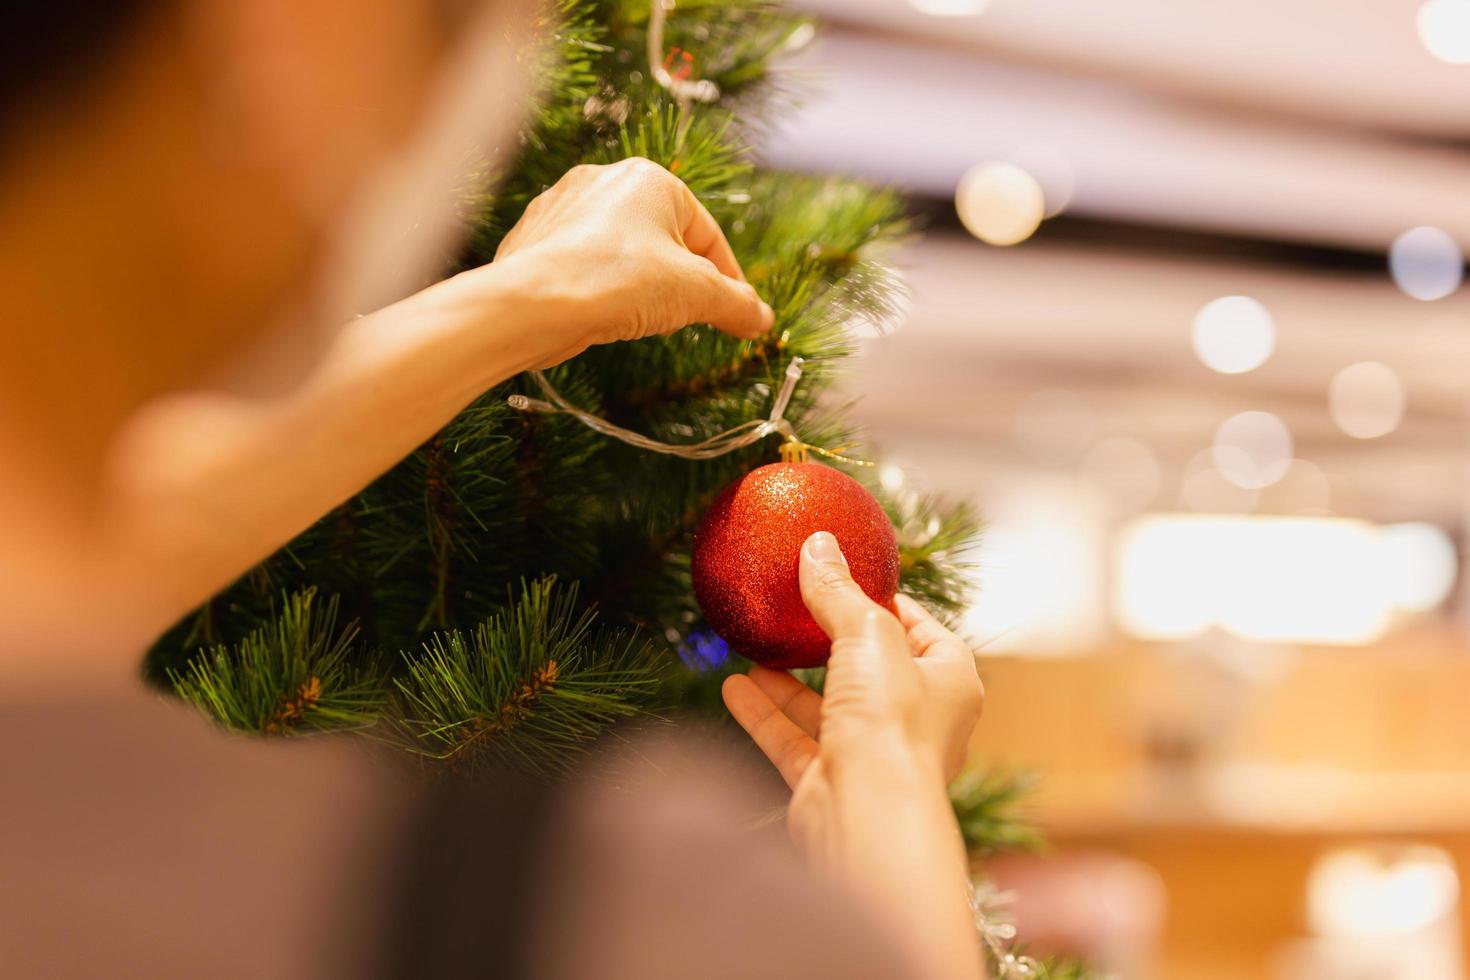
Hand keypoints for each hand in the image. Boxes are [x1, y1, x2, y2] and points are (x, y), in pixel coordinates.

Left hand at [492, 157, 773, 367]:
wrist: (532, 304)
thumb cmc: (618, 283)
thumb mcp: (696, 295)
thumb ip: (736, 304)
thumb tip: (762, 319)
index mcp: (650, 180)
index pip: (707, 236)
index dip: (728, 281)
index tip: (737, 316)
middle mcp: (603, 181)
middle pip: (664, 242)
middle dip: (679, 283)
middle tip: (683, 319)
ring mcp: (562, 207)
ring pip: (621, 253)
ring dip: (638, 287)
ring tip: (637, 318)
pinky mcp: (534, 238)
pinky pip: (582, 265)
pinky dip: (598, 289)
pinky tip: (598, 315)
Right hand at [722, 531, 983, 854]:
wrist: (867, 815)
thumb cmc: (892, 723)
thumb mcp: (866, 634)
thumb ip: (837, 590)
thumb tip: (818, 544)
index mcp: (951, 680)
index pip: (922, 630)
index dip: (886, 602)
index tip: (848, 579)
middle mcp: (919, 720)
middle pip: (871, 669)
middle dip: (830, 643)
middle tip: (796, 613)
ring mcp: (874, 754)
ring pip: (828, 707)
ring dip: (790, 682)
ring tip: (754, 651)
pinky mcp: (833, 782)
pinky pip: (794, 741)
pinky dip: (766, 715)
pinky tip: (733, 688)